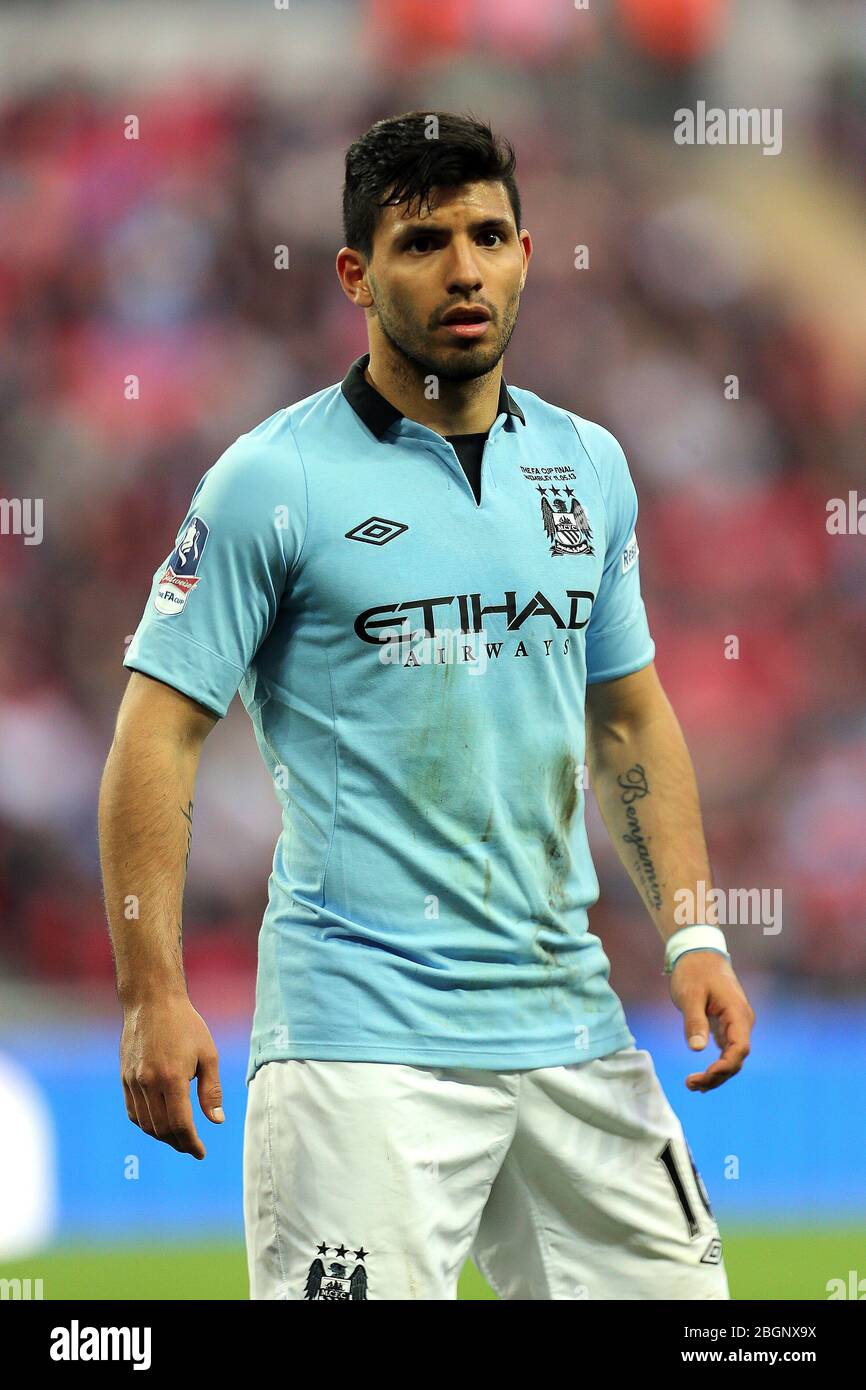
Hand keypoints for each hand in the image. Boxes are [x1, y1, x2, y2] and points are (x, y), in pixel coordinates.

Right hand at [120, 994, 223, 1157]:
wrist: (152, 1001)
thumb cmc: (186, 1025)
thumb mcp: (207, 1054)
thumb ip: (211, 1090)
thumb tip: (216, 1121)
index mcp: (172, 1078)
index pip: (181, 1124)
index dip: (191, 1143)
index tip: (200, 1152)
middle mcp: (149, 1083)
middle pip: (162, 1129)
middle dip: (178, 1143)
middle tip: (191, 1147)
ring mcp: (133, 1081)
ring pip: (145, 1123)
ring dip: (162, 1137)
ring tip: (178, 1138)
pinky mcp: (124, 1077)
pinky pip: (133, 1112)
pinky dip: (146, 1124)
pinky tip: (159, 1124)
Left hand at [668, 951, 754, 1091]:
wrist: (699, 953)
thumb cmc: (694, 971)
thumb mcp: (690, 995)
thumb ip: (695, 1021)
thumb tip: (697, 1049)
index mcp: (738, 1014)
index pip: (740, 1048)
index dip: (725, 1066)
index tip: (706, 1075)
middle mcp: (742, 1021)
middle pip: (736, 1058)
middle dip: (717, 1076)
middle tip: (691, 1085)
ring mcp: (736, 1024)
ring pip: (732, 1057)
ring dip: (716, 1074)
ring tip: (692, 1085)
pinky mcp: (727, 1025)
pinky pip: (726, 1051)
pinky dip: (716, 1065)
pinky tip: (701, 1076)